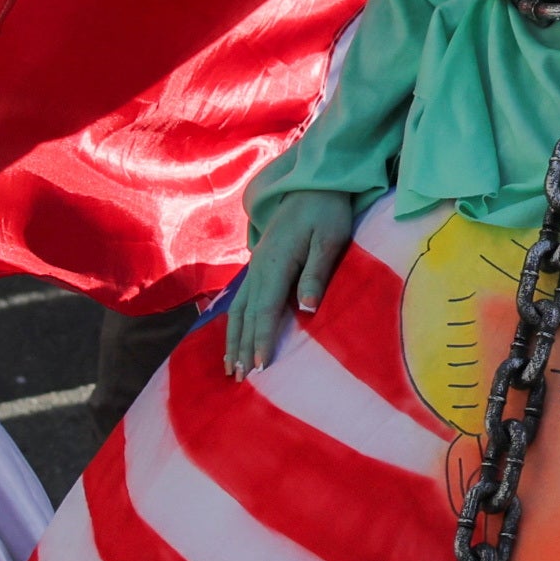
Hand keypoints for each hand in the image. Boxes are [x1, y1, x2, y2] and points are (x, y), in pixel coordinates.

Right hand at [222, 187, 360, 374]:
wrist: (312, 183)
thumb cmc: (327, 211)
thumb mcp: (329, 238)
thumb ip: (317, 273)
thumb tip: (307, 307)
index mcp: (276, 262)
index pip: (266, 309)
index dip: (262, 339)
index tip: (260, 367)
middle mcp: (259, 267)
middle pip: (246, 314)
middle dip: (241, 347)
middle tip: (239, 377)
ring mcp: (255, 266)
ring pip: (237, 309)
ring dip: (233, 339)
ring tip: (230, 367)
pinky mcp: (258, 265)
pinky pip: (240, 299)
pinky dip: (234, 323)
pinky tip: (233, 338)